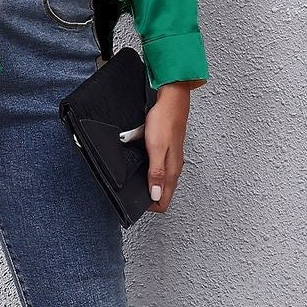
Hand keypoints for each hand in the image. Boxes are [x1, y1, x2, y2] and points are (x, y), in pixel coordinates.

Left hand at [143, 81, 196, 213]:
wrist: (172, 100)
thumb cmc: (165, 121)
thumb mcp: (156, 149)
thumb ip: (156, 173)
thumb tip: (155, 195)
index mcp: (171, 170)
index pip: (164, 201)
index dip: (150, 205)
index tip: (137, 202)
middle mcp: (173, 167)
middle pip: (162, 193)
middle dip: (148, 197)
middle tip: (134, 195)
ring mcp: (171, 159)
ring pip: (160, 180)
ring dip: (148, 183)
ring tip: (136, 180)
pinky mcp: (166, 150)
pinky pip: (157, 166)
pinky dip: (148, 169)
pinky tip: (140, 162)